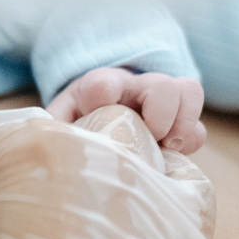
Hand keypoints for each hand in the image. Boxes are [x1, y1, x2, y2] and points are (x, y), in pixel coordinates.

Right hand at [0, 105, 238, 238]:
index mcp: (16, 150)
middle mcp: (89, 154)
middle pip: (44, 128)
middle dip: (9, 152)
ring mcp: (147, 191)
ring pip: (128, 135)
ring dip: (97, 149)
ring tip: (64, 186)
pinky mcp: (188, 236)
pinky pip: (185, 182)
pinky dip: (163, 183)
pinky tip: (134, 206)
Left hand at [45, 67, 206, 153]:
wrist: (89, 121)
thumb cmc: (70, 130)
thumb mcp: (54, 129)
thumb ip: (49, 133)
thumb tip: (40, 147)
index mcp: (94, 89)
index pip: (102, 84)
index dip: (104, 96)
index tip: (100, 113)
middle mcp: (131, 89)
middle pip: (159, 83)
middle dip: (160, 112)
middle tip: (151, 138)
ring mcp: (158, 101)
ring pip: (187, 90)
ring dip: (183, 122)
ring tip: (169, 147)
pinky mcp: (176, 121)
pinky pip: (198, 121)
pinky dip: (192, 137)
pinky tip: (173, 154)